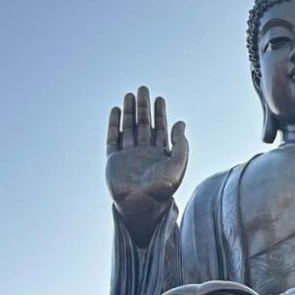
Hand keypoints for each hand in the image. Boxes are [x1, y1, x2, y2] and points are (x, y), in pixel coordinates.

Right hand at [106, 87, 188, 247]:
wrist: (142, 205)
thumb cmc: (163, 188)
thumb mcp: (178, 164)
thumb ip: (181, 143)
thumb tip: (181, 122)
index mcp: (160, 154)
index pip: (160, 128)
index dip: (160, 113)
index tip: (160, 99)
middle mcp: (144, 153)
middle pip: (143, 125)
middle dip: (143, 107)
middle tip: (143, 89)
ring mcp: (128, 156)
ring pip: (128, 128)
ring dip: (129, 112)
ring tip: (130, 95)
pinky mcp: (114, 160)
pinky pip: (113, 139)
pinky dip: (114, 125)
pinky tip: (116, 111)